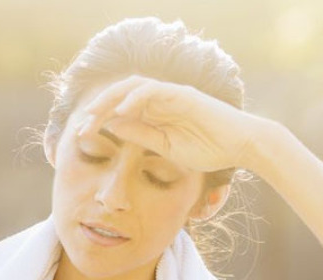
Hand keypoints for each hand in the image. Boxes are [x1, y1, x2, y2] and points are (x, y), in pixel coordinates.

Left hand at [78, 75, 267, 173]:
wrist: (242, 146)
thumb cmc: (209, 149)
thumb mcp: (166, 147)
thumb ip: (141, 135)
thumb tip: (112, 126)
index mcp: (156, 113)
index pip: (120, 110)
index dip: (99, 119)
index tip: (81, 134)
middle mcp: (161, 100)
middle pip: (122, 94)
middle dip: (99, 108)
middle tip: (81, 125)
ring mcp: (172, 95)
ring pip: (134, 87)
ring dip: (111, 99)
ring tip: (94, 114)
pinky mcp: (183, 95)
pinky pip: (154, 90)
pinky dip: (136, 98)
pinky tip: (122, 111)